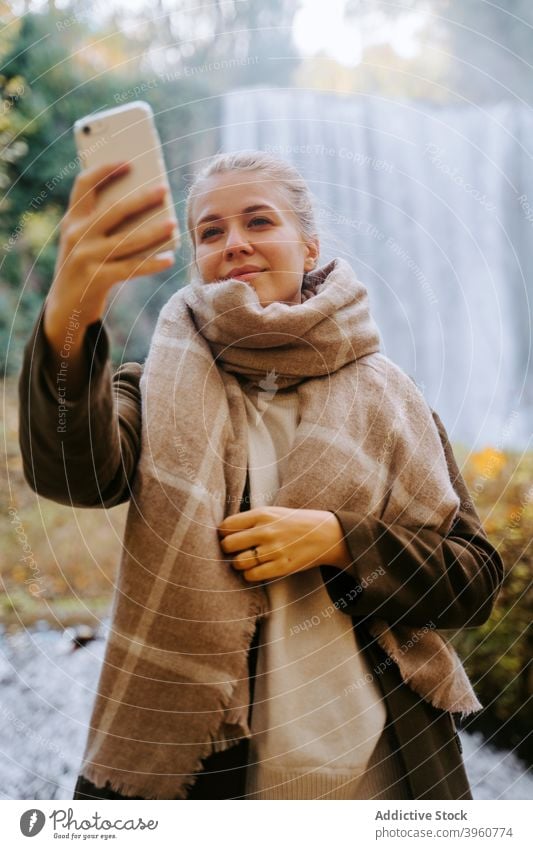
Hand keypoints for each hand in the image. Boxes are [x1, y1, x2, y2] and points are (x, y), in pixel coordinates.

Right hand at [46, 161, 176, 333]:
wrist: (64, 307)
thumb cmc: (83, 266)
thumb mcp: (83, 241)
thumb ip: (101, 222)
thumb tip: (143, 205)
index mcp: (72, 220)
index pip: (84, 185)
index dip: (105, 169)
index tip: (128, 162)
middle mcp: (77, 235)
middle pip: (114, 209)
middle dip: (142, 197)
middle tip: (164, 188)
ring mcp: (86, 257)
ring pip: (128, 240)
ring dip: (154, 231)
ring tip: (173, 224)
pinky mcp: (97, 279)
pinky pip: (131, 269)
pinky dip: (152, 264)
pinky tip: (168, 259)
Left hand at [218, 506, 351, 581]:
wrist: (326, 534)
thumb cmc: (295, 522)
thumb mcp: (273, 512)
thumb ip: (251, 520)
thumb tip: (224, 530)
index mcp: (262, 514)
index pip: (226, 525)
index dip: (222, 533)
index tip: (225, 536)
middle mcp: (266, 531)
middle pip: (228, 544)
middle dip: (226, 549)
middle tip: (232, 550)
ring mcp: (274, 550)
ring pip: (238, 562)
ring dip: (238, 564)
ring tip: (245, 560)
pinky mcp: (281, 567)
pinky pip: (252, 575)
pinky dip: (249, 574)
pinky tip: (255, 569)